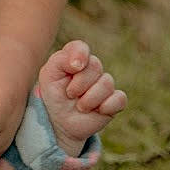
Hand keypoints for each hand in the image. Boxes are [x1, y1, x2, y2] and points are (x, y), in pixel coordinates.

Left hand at [36, 39, 127, 154]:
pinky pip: (120, 98)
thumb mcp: (49, 75)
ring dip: (90, 99)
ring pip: (107, 83)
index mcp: (75, 58)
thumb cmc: (54, 95)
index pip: (81, 47)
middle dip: (80, 84)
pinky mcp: (115, 101)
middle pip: (95, 66)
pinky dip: (108, 106)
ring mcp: (104, 84)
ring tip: (80, 107)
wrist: (60, 122)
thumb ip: (60, 60)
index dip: (79, 55)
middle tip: (70, 95)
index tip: (74, 68)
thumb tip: (79, 63)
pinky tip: (98, 111)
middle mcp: (92, 68)